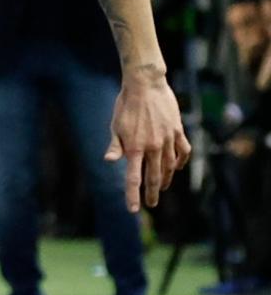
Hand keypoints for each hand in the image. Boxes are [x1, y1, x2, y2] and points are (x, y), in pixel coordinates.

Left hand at [105, 70, 190, 212]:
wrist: (145, 84)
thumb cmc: (125, 105)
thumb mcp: (115, 126)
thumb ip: (115, 146)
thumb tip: (110, 161)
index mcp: (135, 147)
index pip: (133, 178)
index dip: (133, 195)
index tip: (134, 210)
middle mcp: (153, 147)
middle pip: (154, 177)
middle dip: (152, 193)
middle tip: (151, 204)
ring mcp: (168, 139)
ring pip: (169, 167)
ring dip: (165, 179)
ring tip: (162, 186)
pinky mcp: (178, 131)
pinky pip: (183, 151)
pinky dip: (180, 161)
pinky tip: (177, 167)